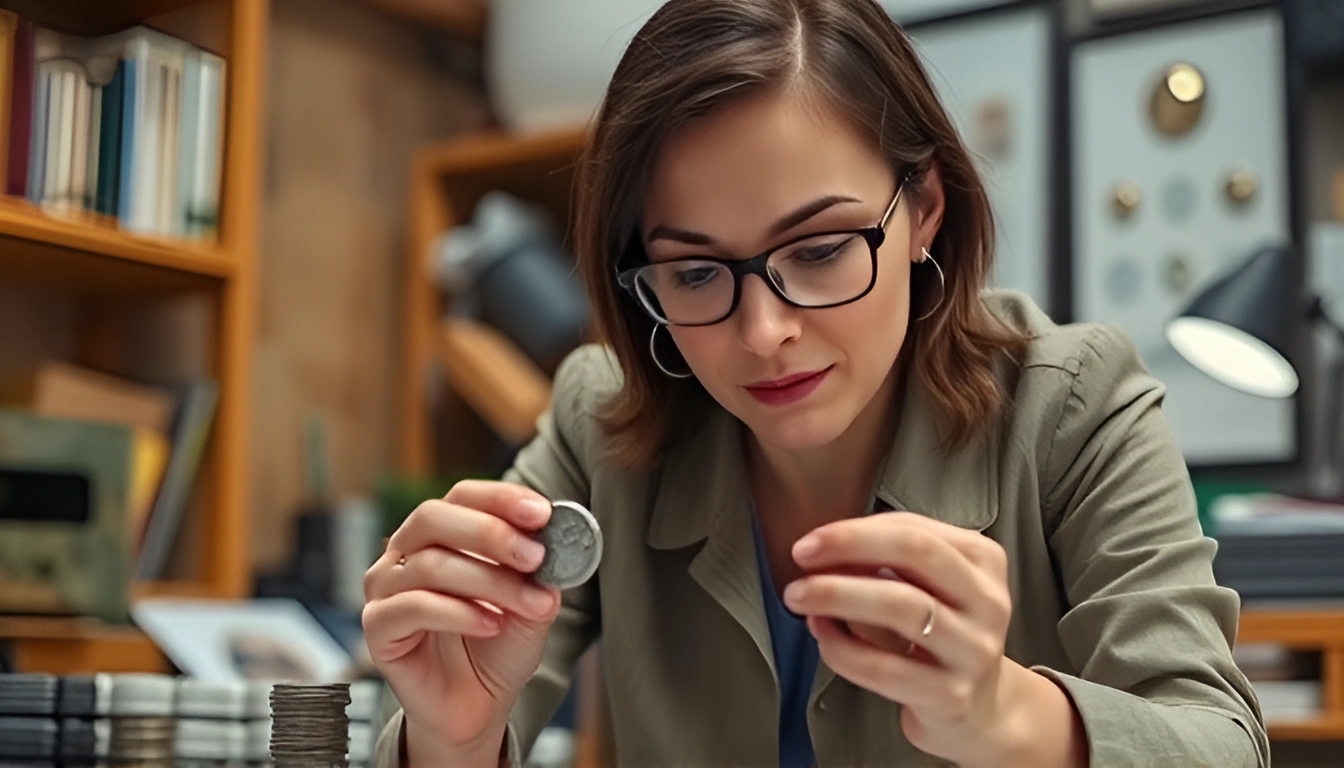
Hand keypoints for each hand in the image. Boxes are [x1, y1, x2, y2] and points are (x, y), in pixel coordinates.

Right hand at [362, 481, 561, 760]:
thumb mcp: (531, 603)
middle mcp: (404, 553)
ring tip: (529, 604)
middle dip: (491, 533)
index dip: (501, 498)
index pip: (462, 495)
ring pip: (430, 565)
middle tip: (534, 556)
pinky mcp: (378, 628)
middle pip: (433, 517)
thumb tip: (558, 546)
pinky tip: (491, 624)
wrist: (475, 706)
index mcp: (440, 534)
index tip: (542, 513)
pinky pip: (412, 607)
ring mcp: (385, 589)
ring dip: (489, 582)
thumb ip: (539, 574)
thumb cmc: (497, 646)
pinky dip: (459, 613)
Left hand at [783, 512, 1026, 765]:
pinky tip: (821, 635)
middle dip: (849, 546)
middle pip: (916, 552)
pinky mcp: (951, 695)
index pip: (914, 528)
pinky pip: (884, 667)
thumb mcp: (926, 588)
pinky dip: (841, 647)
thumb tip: (824, 548)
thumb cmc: (940, 635)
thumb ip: (885, 562)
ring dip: (838, 594)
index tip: (810, 540)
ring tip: (799, 596)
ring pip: (901, 606)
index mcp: (983, 560)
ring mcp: (974, 649)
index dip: (855, 530)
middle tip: (801, 556)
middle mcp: (988, 601)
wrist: (978, 710)